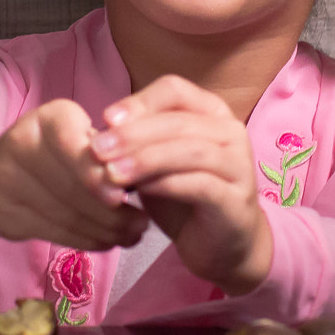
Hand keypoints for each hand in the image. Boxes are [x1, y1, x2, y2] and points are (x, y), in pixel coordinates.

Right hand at [0, 99, 148, 251]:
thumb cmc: (56, 151)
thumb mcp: (79, 136)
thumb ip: (108, 151)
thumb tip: (146, 177)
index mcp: (49, 118)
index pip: (72, 144)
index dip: (95, 173)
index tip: (123, 195)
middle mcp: (23, 144)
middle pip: (71, 186)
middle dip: (112, 212)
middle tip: (142, 223)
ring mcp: (7, 180)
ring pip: (65, 214)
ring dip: (105, 231)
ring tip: (132, 235)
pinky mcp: (5, 213)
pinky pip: (55, 232)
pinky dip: (88, 240)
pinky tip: (109, 241)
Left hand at [89, 76, 271, 293]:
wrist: (221, 245)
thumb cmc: (185, 197)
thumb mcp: (155, 164)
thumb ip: (135, 145)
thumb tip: (96, 135)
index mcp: (210, 112)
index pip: (174, 90)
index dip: (139, 101)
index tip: (105, 119)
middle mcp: (230, 132)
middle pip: (179, 120)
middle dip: (133, 134)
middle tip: (98, 149)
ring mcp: (239, 165)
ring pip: (192, 150)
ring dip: (147, 159)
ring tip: (112, 173)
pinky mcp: (236, 200)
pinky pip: (201, 185)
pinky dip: (166, 185)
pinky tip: (140, 192)